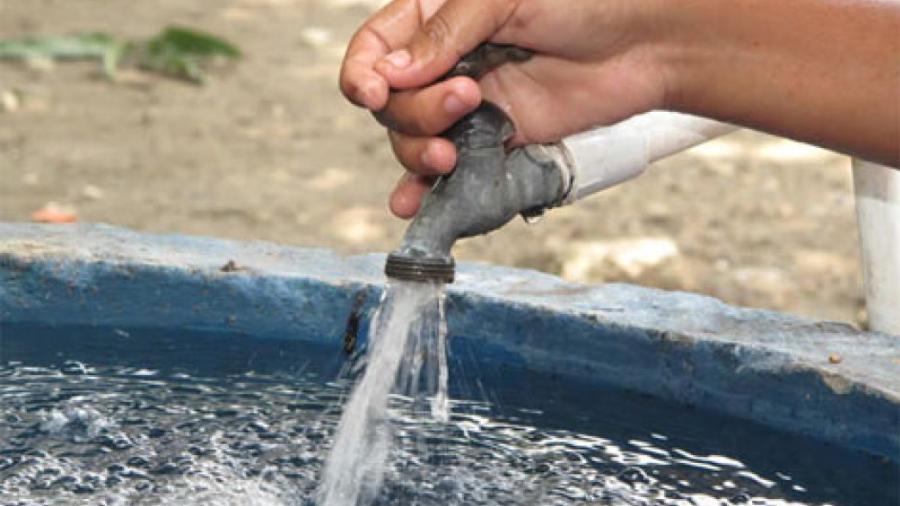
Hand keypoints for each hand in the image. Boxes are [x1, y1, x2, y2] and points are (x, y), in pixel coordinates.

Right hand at [339, 0, 669, 217]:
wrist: (646, 42)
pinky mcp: (496, 140)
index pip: (375, 47)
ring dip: (420, 151)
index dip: (362, 73)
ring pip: (413, 139)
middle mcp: (446, 63)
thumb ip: (445, 35)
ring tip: (454, 152)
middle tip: (467, 98)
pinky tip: (412, 203)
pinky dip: (426, 190)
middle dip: (416, 111)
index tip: (374, 93)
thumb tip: (390, 73)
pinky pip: (450, 169)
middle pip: (392, 102)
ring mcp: (470, 105)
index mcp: (436, 16)